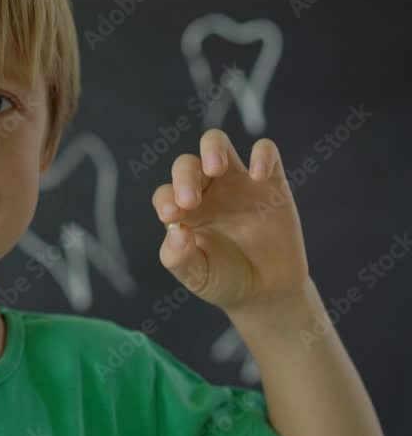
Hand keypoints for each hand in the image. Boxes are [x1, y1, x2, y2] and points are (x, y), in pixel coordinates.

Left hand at [151, 129, 309, 312]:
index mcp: (183, 212)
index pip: (165, 194)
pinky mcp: (270, 182)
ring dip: (212, 149)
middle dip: (184, 176)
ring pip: (216, 144)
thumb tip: (174, 229)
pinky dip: (262, 155)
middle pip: (187, 164)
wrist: (267, 291)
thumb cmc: (225, 280)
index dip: (166, 199)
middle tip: (190, 201)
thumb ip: (179, 257)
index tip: (173, 215)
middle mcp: (205, 192)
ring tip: (214, 169)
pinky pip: (266, 152)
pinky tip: (258, 175)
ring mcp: (237, 183)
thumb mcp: (197, 276)